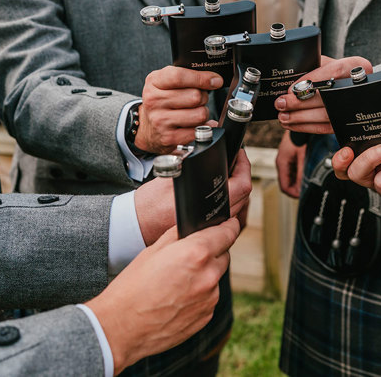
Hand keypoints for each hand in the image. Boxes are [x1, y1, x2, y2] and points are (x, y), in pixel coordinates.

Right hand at [86, 218, 239, 374]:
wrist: (120, 329)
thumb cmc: (131, 287)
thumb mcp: (152, 250)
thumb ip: (179, 235)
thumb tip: (193, 226)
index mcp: (196, 253)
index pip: (228, 232)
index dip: (228, 226)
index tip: (228, 224)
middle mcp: (209, 275)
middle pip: (223, 255)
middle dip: (212, 252)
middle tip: (189, 257)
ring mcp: (210, 298)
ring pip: (215, 278)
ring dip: (205, 275)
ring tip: (177, 282)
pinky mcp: (206, 316)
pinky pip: (209, 298)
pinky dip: (199, 295)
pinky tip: (177, 298)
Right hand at [132, 131, 247, 242]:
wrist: (136, 224)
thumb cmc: (149, 204)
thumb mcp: (170, 176)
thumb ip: (192, 163)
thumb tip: (211, 148)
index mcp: (206, 207)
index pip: (242, 186)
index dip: (244, 167)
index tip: (240, 154)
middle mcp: (212, 221)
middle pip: (243, 196)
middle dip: (241, 175)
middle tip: (235, 160)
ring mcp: (210, 229)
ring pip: (237, 206)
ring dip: (236, 189)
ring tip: (228, 173)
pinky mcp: (205, 232)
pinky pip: (226, 215)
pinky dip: (227, 200)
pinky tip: (218, 191)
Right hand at [135, 66, 223, 153]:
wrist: (148, 127)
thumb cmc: (162, 101)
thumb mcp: (165, 81)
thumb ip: (186, 75)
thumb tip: (214, 80)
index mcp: (154, 82)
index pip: (179, 77)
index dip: (202, 78)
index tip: (216, 81)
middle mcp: (154, 101)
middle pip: (195, 96)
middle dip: (203, 98)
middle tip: (196, 100)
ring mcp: (161, 120)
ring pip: (200, 114)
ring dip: (202, 113)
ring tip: (194, 112)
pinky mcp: (170, 137)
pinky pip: (198, 131)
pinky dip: (202, 127)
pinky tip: (193, 124)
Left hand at [274, 55, 372, 133]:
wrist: (346, 86)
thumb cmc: (331, 72)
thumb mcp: (324, 62)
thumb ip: (312, 66)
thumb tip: (290, 78)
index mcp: (356, 66)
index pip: (336, 70)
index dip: (313, 79)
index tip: (293, 88)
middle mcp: (358, 87)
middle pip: (328, 97)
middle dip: (301, 102)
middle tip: (282, 103)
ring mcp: (353, 107)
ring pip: (326, 115)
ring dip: (300, 118)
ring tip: (283, 115)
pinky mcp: (345, 123)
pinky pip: (324, 128)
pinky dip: (305, 126)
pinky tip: (291, 123)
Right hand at [275, 130, 305, 197]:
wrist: (298, 125)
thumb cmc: (299, 136)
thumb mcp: (302, 156)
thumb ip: (301, 172)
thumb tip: (301, 187)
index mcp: (281, 163)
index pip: (284, 186)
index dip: (293, 194)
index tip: (302, 195)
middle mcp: (281, 163)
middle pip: (286, 184)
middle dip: (296, 189)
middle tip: (307, 191)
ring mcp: (285, 161)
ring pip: (289, 179)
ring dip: (298, 183)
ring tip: (308, 183)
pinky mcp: (289, 158)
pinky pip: (293, 172)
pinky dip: (298, 176)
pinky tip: (306, 174)